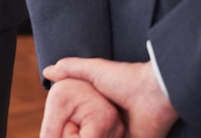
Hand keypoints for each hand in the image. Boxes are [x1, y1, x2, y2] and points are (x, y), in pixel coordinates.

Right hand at [43, 58, 178, 137]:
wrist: (153, 94)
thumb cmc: (124, 78)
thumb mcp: (93, 70)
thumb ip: (70, 68)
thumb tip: (47, 72)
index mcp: (102, 103)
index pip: (81, 117)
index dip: (69, 122)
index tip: (54, 129)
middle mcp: (111, 119)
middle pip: (89, 132)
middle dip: (77, 135)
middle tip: (61, 137)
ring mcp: (120, 134)